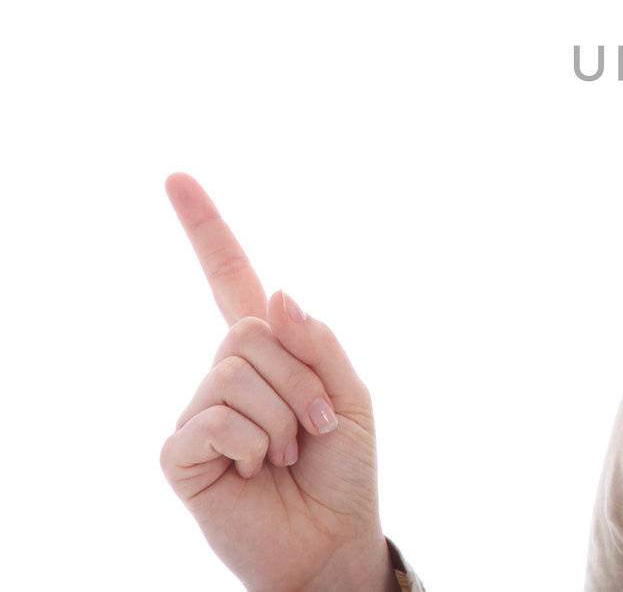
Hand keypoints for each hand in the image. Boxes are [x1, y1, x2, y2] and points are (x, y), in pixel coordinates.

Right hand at [158, 173, 394, 591]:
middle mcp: (226, 372)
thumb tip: (274, 293)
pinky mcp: (181, 453)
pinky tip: (256, 471)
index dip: (205, 228)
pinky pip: (214, 419)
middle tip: (315, 427)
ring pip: (235, 373)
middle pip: (250, 331)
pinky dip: (253, 444)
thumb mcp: (351, 395)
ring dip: (283, 417)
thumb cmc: (345, 470)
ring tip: (288, 454)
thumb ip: (317, 342)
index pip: (229, 279)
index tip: (175, 177)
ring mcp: (200, 411)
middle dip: (301, 379)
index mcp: (269, 351)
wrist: (332, 540)